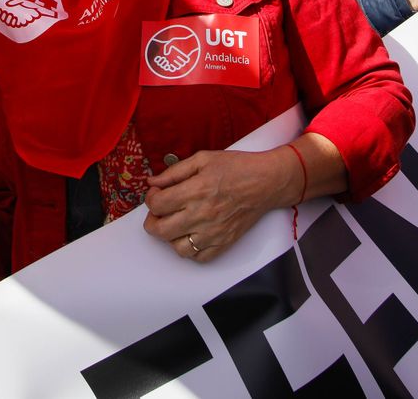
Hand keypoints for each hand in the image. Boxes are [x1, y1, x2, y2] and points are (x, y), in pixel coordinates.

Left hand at [143, 147, 298, 262]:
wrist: (267, 182)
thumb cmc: (236, 167)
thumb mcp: (203, 159)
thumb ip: (174, 172)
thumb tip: (153, 183)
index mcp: (196, 190)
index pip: (158, 204)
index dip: (150, 199)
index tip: (157, 194)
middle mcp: (202, 214)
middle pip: (161, 230)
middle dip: (152, 221)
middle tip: (159, 212)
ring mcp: (214, 232)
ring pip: (177, 248)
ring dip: (171, 237)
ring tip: (176, 224)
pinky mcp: (225, 243)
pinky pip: (199, 258)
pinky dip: (191, 250)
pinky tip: (192, 235)